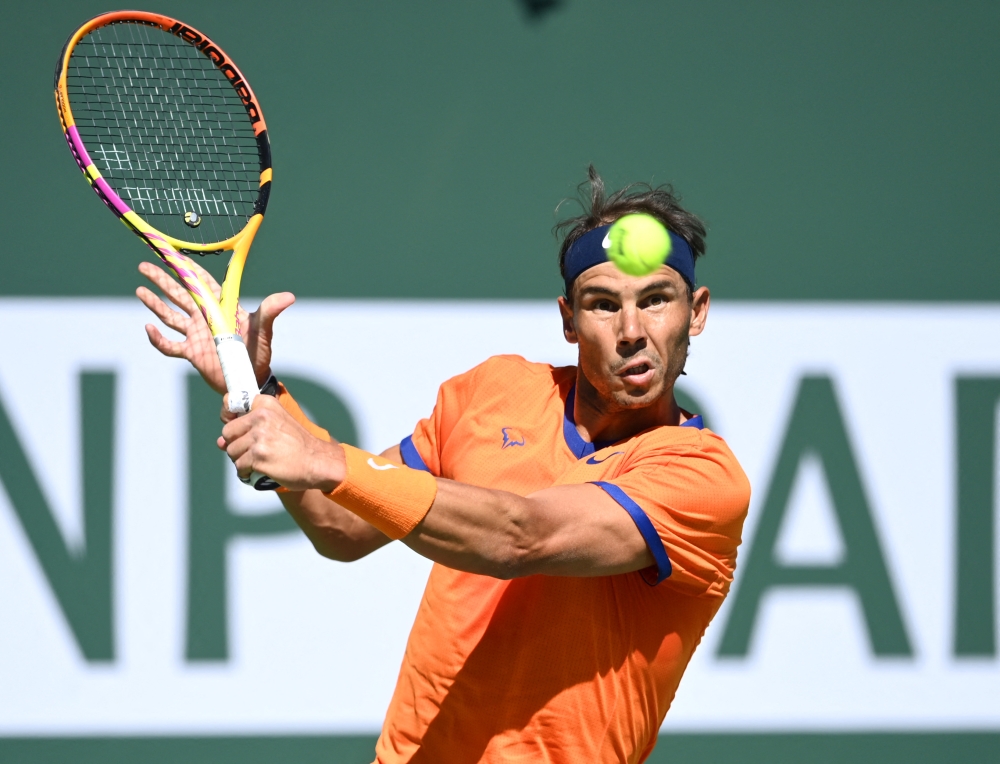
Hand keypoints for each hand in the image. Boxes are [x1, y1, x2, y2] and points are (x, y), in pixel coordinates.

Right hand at [136, 260, 294, 393]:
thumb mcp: (263, 330)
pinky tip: (148, 329)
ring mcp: (196, 334)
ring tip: (140, 289)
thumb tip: (288, 297)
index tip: (171, 252)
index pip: (201, 282)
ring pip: (170, 314)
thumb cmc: (259, 352)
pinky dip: (158, 339)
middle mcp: (205, 318)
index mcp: (221, 307)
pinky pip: (169, 345)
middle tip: (145, 265)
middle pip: (180, 293)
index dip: (186, 267)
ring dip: (155, 303)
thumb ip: (270, 311)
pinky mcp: (191, 353)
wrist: (251, 379)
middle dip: (163, 279)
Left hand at [219, 395, 345, 490]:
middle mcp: (261, 417)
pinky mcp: (259, 456)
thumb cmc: (298, 445)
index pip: (230, 404)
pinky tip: (258, 471)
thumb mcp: (277, 425)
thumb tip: (219, 443)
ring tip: (260, 462)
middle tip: (254, 451)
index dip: (230, 420)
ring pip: (232, 451)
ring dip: (242, 460)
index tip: (238, 430)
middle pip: (228, 433)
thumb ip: (247, 429)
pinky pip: (239, 467)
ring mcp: (260, 437)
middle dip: (236, 445)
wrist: (317, 461)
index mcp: (265, 404)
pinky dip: (246, 473)